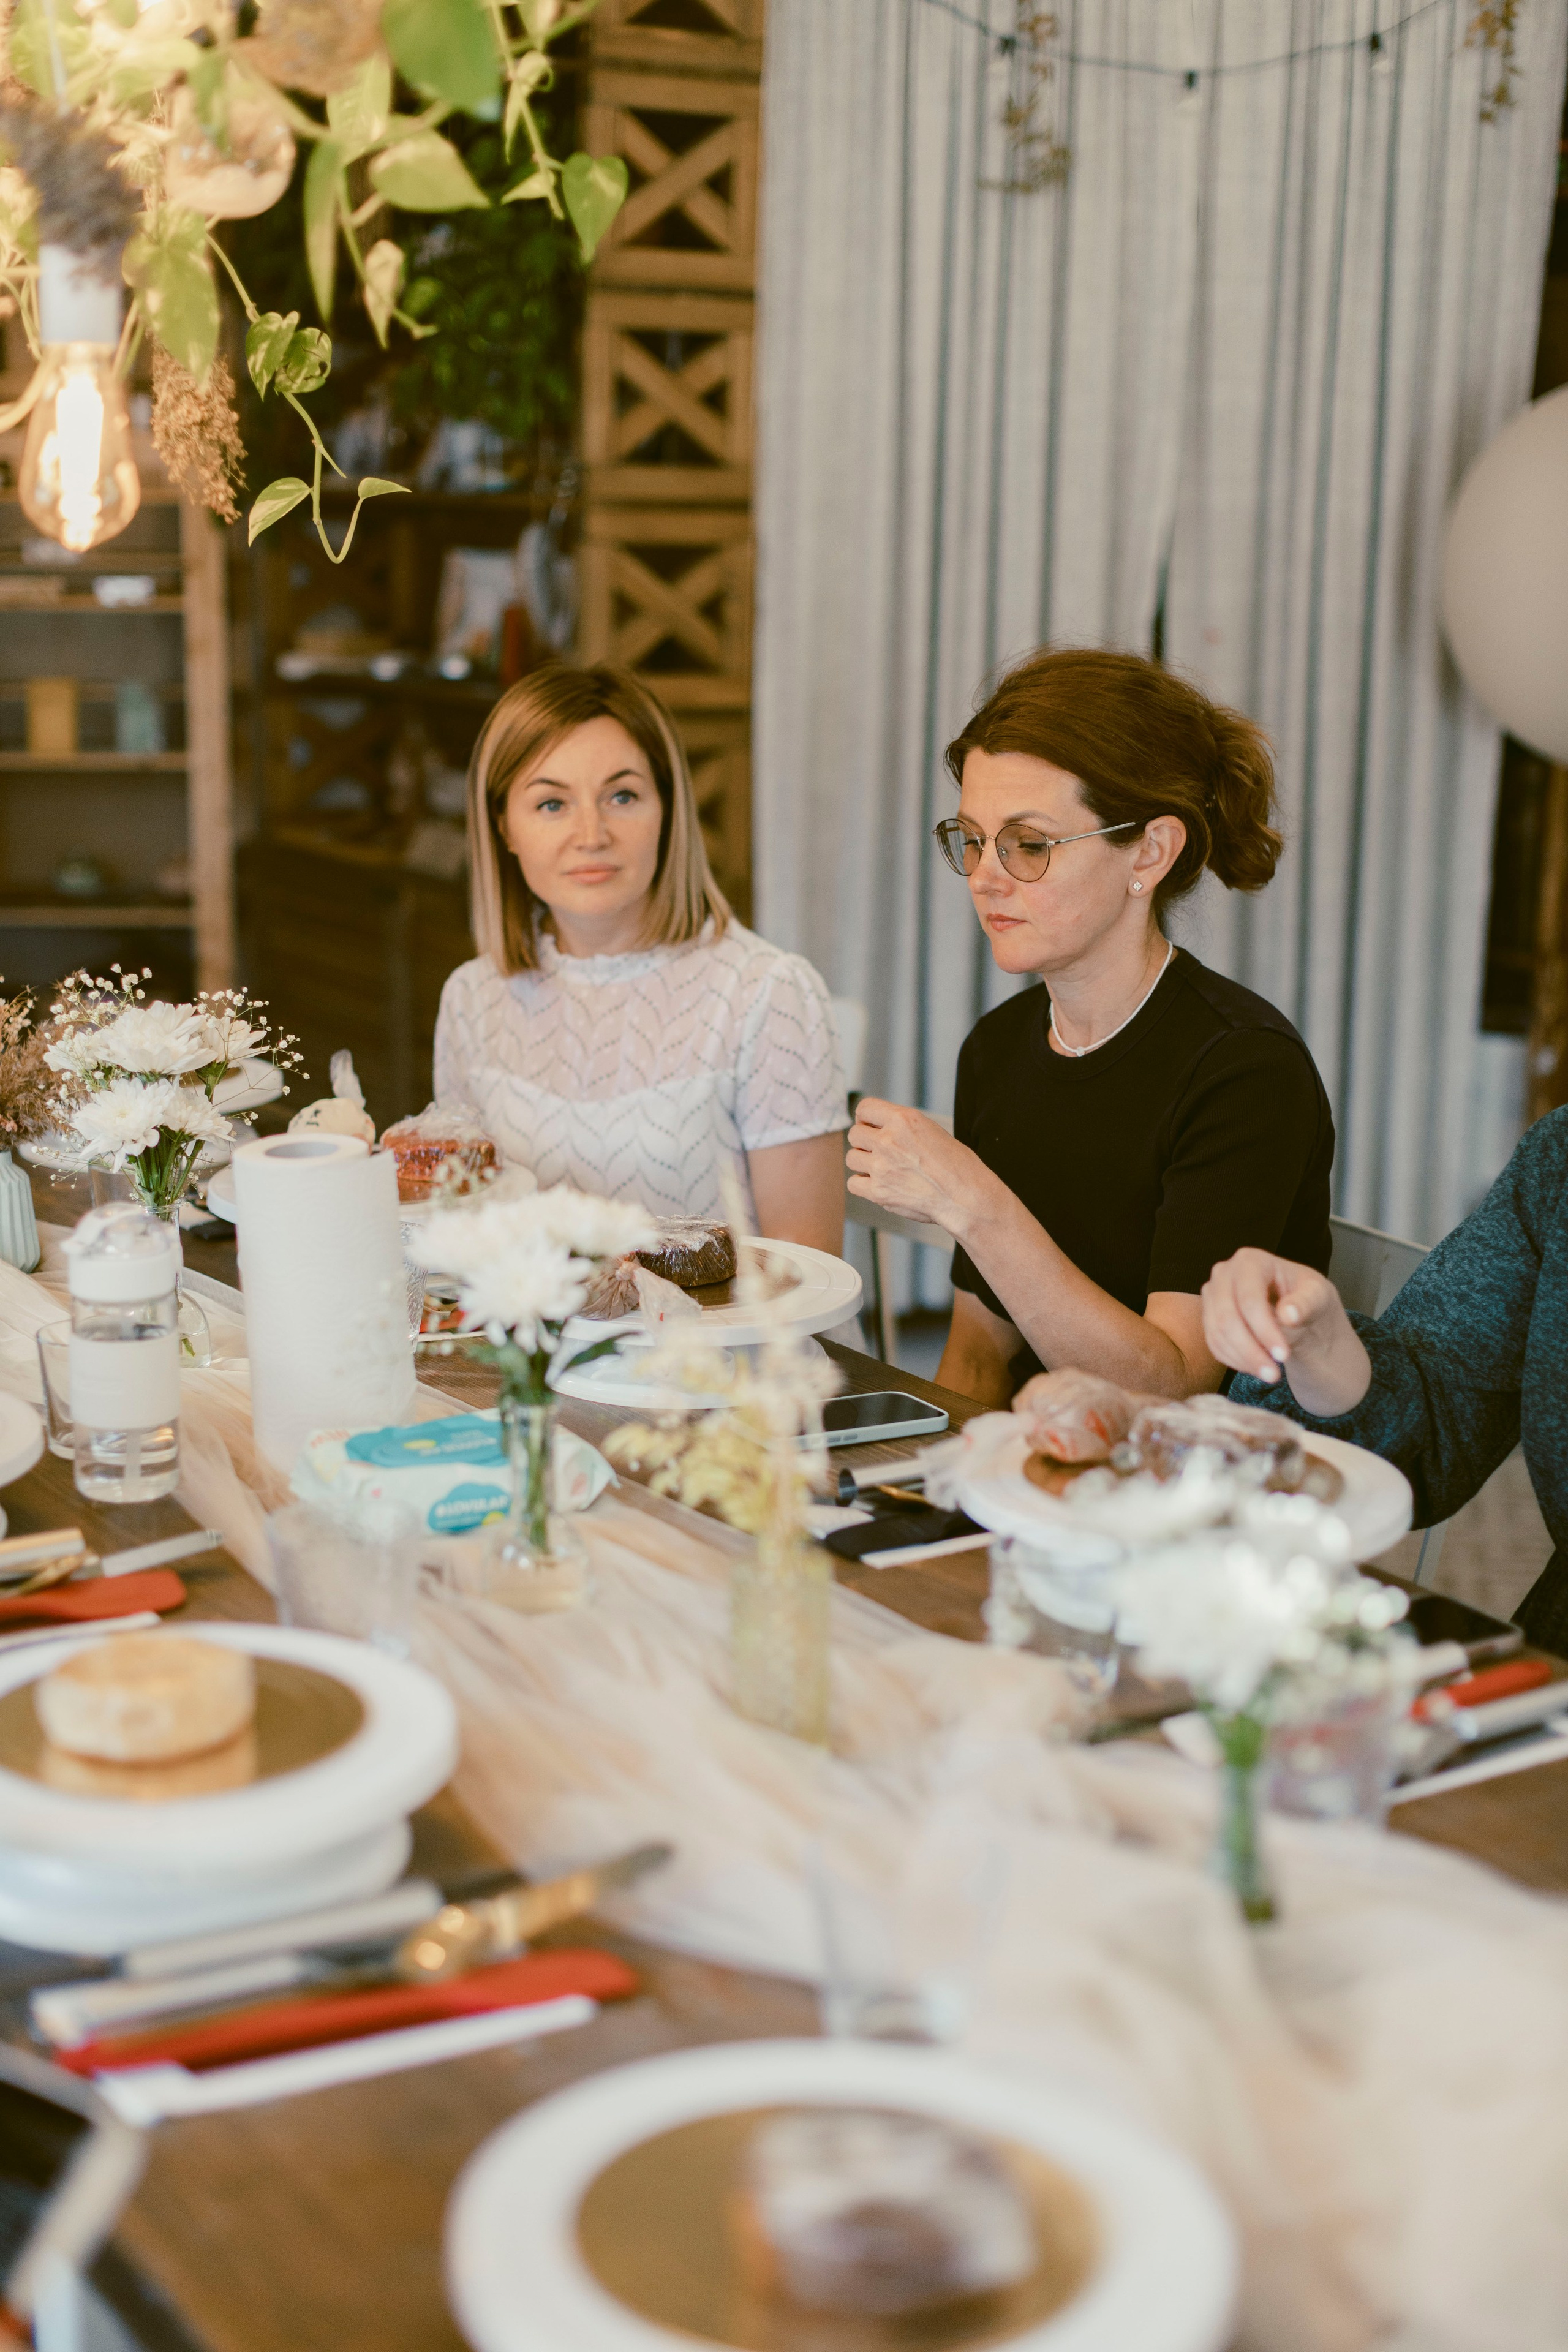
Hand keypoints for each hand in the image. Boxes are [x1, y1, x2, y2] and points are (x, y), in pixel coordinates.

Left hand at [845, 1099, 988, 1235]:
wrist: (965, 1196)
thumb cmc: (957, 1165)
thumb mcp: (931, 1130)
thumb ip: (903, 1127)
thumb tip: (880, 1128)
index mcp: (903, 1120)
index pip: (864, 1108)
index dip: (866, 1118)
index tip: (870, 1126)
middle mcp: (888, 1140)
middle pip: (855, 1133)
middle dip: (865, 1141)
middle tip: (879, 1151)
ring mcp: (881, 1166)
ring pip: (851, 1158)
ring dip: (863, 1162)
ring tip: (881, 1169)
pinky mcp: (878, 1192)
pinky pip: (853, 1183)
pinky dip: (863, 1184)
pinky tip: (878, 1184)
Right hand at [1200, 1247, 1370, 1415]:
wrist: (1299, 1312)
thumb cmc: (1310, 1299)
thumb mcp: (1319, 1297)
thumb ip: (1306, 1303)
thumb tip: (1288, 1314)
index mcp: (1251, 1261)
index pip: (1249, 1298)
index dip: (1264, 1329)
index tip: (1283, 1356)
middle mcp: (1224, 1273)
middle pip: (1227, 1318)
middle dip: (1250, 1350)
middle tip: (1274, 1375)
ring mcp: (1212, 1296)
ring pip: (1218, 1334)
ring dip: (1244, 1360)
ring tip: (1271, 1375)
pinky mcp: (1209, 1317)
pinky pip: (1214, 1345)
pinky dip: (1236, 1361)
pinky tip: (1258, 1367)